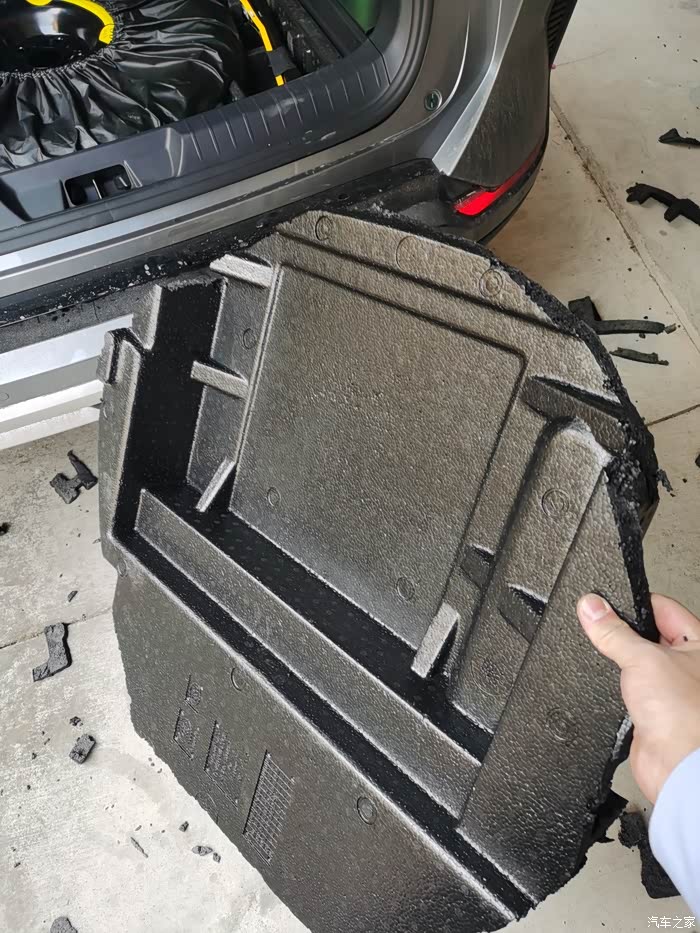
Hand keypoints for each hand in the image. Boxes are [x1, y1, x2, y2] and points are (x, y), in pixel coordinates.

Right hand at [577, 593, 699, 803]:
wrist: (677, 768)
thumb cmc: (685, 716)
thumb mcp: (642, 658)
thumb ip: (613, 631)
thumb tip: (591, 606)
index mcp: (698, 645)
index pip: (664, 608)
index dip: (635, 603)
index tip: (606, 600)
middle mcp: (689, 666)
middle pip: (648, 635)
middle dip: (624, 633)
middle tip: (602, 628)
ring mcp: (671, 689)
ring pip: (638, 663)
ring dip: (622, 663)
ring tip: (608, 660)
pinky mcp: (654, 711)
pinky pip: (630, 689)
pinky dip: (618, 687)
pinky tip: (610, 687)